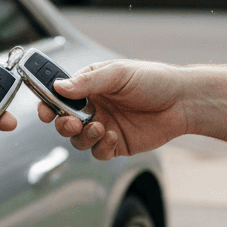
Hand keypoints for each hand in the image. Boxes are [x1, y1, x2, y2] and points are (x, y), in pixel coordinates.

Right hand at [38, 60, 190, 159]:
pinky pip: (98, 152)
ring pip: (78, 140)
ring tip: (99, 127)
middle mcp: (94, 107)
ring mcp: (104, 126)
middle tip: (71, 122)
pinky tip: (112, 137)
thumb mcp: (118, 74)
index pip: (59, 95)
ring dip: (83, 136)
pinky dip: (100, 147)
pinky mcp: (116, 144)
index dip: (48, 103)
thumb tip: (59, 87)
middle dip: (63, 124)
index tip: (45, 110)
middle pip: (63, 121)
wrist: (182, 102)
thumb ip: (88, 82)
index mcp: (90, 85)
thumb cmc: (154, 80)